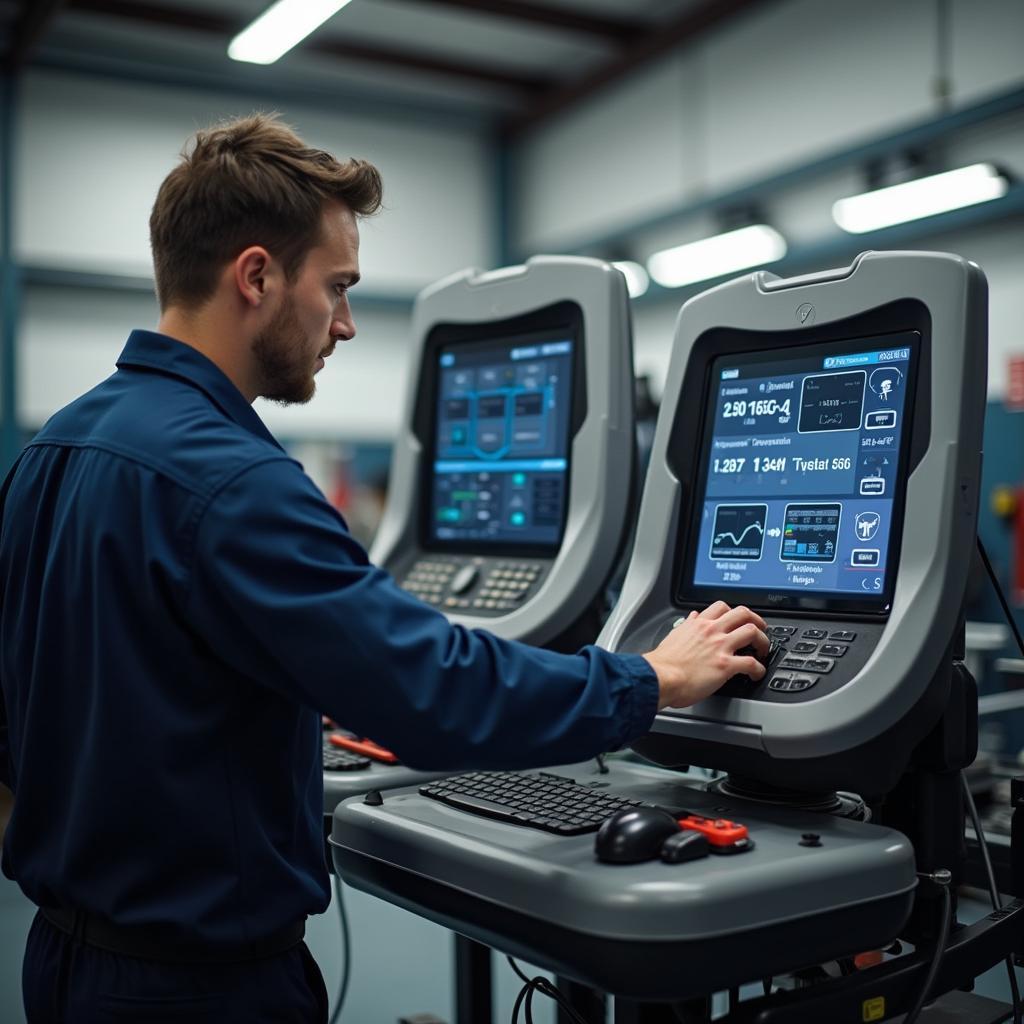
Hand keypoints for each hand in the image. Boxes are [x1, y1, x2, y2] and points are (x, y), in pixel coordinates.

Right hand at [642, 601, 768, 709]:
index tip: (739, 620)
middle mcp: (712, 631)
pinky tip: (757, 674)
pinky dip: (759, 669)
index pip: (722, 607)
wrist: (660, 677)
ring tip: (762, 651)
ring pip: (753, 632)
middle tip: (759, 630)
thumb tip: (692, 618)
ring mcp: (720, 646)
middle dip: (756, 621)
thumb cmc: (663, 663)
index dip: (735, 612)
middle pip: (743, 614)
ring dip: (763, 641)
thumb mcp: (674, 636)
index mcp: (699, 624)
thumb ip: (687, 625)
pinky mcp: (725, 665)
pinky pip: (752, 663)